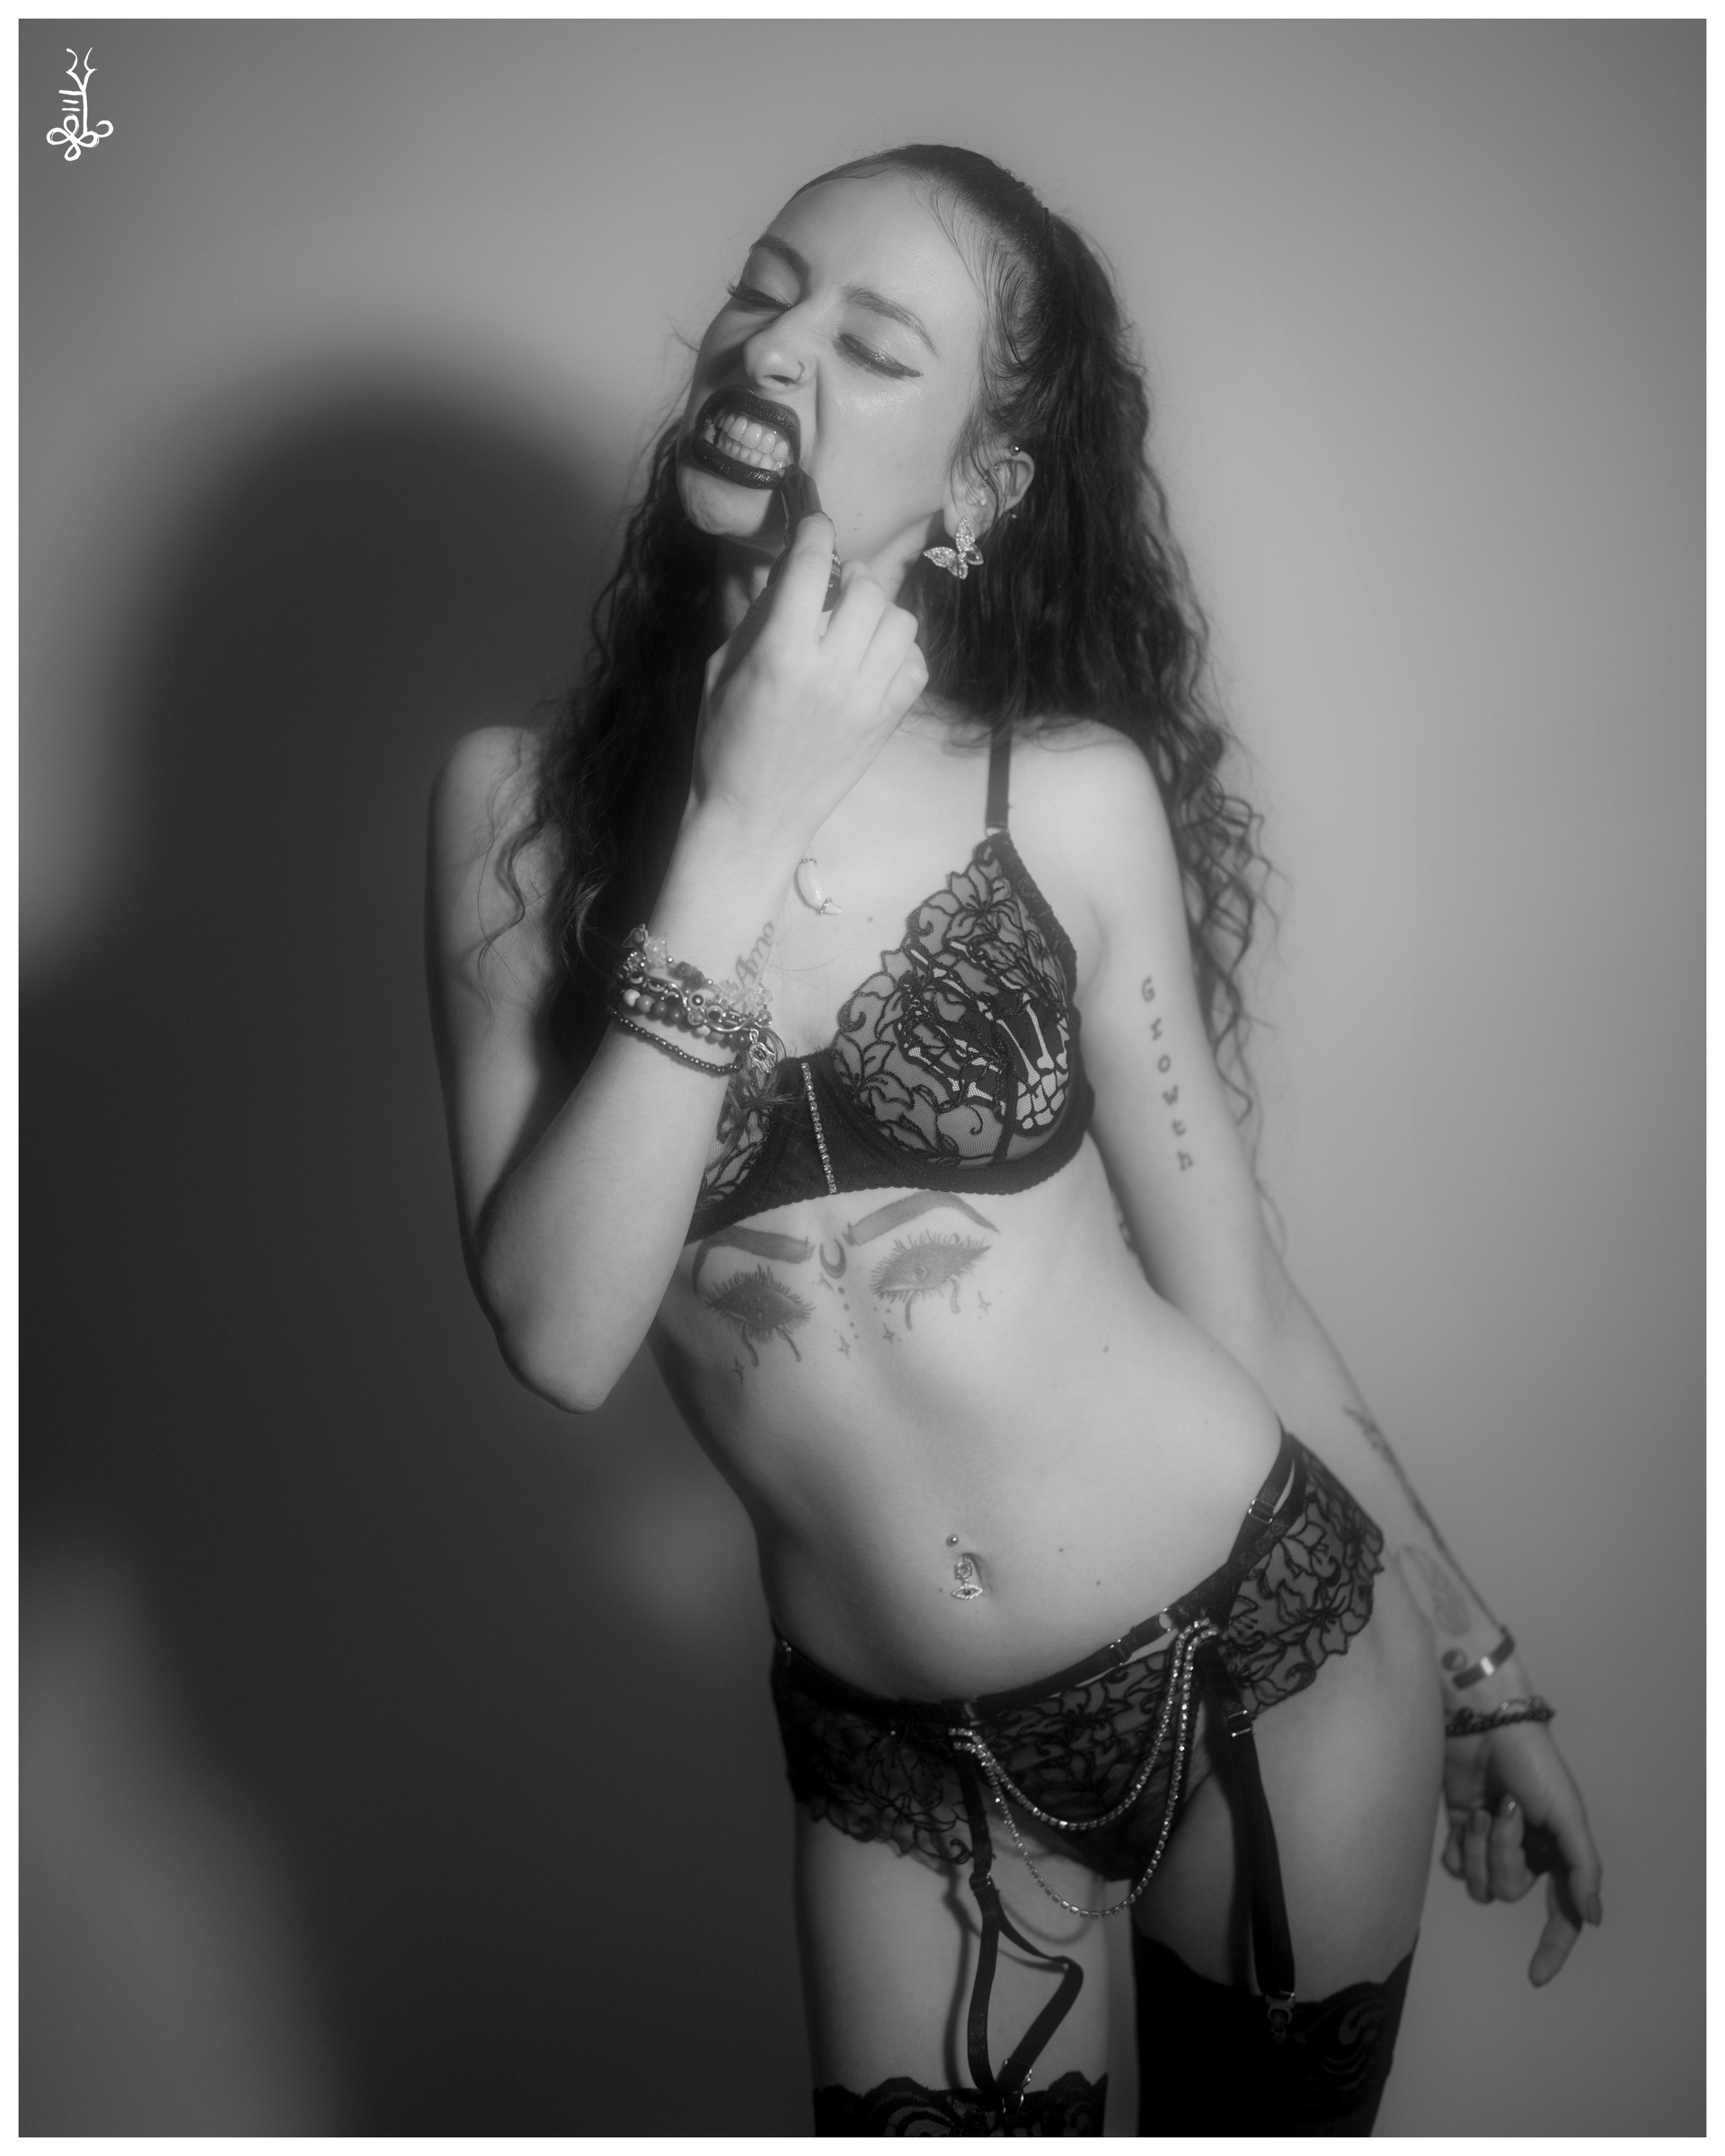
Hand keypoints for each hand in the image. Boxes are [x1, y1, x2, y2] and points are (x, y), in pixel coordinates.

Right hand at [691, 511, 926, 858]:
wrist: (753, 818)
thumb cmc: (723, 744)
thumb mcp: (719, 671)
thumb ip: (757, 619)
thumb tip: (790, 574)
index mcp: (781, 654)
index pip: (812, 567)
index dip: (814, 534)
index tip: (814, 527)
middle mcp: (832, 672)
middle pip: (867, 589)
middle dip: (849, 579)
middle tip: (833, 592)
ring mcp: (867, 700)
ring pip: (901, 623)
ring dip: (879, 614)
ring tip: (856, 627)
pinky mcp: (887, 723)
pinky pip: (916, 666)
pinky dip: (900, 654)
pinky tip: (873, 662)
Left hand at [1441, 1719, 1602, 1985]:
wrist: (1482, 1725)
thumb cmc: (1532, 1765)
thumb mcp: (1568, 1814)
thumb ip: (1582, 1867)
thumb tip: (1591, 1918)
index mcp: (1557, 1852)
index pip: (1560, 1914)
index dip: (1552, 1948)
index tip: (1536, 1976)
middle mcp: (1526, 1853)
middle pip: (1511, 1890)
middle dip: (1503, 1853)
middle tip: (1503, 1811)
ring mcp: (1491, 1844)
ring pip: (1479, 1882)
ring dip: (1478, 1847)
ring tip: (1481, 1809)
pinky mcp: (1460, 1829)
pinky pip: (1453, 1865)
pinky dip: (1457, 1845)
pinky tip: (1464, 1817)